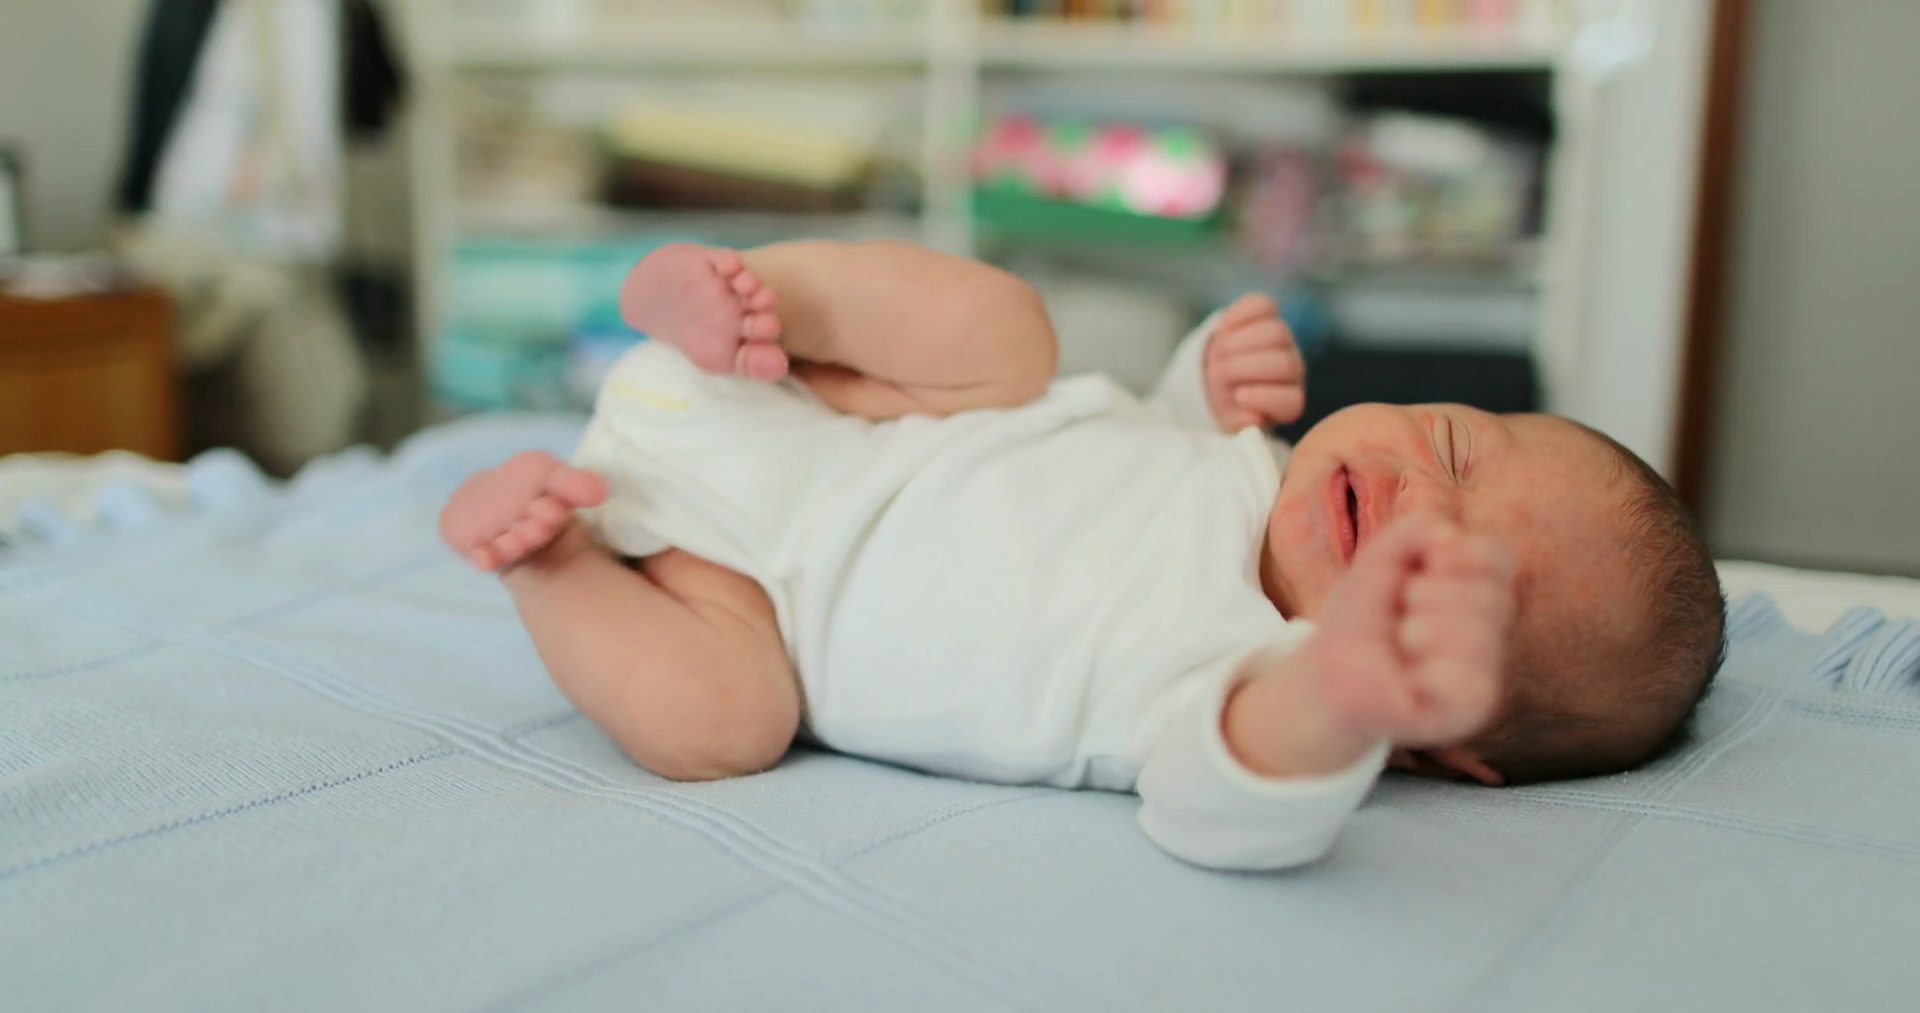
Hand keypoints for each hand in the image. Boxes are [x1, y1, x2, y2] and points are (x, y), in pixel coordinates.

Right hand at [1203, 293, 1306, 430]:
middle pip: (1282, 362)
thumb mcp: (1231, 419)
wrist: (1218, 373)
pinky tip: (1224, 328)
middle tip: (1217, 373)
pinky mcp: (1268, 313)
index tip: (1239, 397)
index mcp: (1288, 402)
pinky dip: (1238, 315)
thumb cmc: (1227, 402)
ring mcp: (1283, 338)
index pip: (1290, 400)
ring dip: (1238, 343)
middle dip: (1243, 367)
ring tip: (1218, 353)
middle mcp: (1292, 369)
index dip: (1266, 398)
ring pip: (1274, 332)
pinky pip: (1261, 305)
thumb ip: (1240, 423)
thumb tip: (1252, 420)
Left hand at [1224, 514, 1516, 778]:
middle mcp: (1489, 632)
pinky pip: (1467, 677)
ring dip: (1424, 627)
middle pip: (1491, 594)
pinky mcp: (1470, 708)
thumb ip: (1417, 530)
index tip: (1428, 560)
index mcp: (1476, 593)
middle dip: (1432, 592)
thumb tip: (1450, 537)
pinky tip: (1411, 676)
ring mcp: (1483, 671)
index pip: (1500, 559)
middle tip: (1403, 610)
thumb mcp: (1383, 558)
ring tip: (1403, 642)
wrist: (1327, 673)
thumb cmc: (1362, 617)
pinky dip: (1429, 668)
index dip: (1466, 552)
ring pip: (1479, 634)